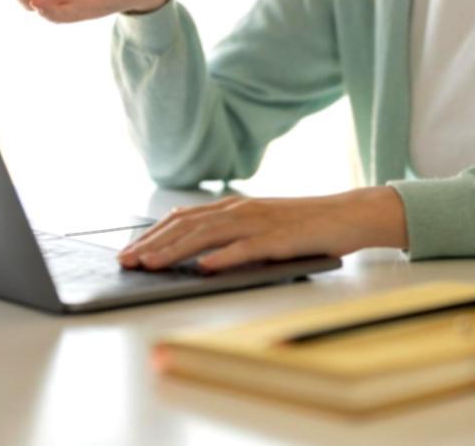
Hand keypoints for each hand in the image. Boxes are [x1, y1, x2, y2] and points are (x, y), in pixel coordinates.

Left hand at [117, 187, 408, 272]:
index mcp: (232, 207)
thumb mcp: (257, 223)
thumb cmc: (301, 224)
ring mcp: (259, 223)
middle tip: (127, 262)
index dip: (152, 235)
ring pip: (209, 236)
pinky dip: (223, 257)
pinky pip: (246, 248)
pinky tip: (204, 267)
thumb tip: (188, 241)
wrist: (347, 214)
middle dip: (153, 244)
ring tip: (152, 265)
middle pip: (187, 226)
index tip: (128, 252)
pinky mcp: (280, 239)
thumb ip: (226, 229)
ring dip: (177, 251)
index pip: (182, 219)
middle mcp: (240, 210)